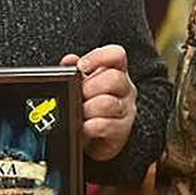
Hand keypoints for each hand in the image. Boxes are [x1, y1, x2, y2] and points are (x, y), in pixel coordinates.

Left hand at [60, 45, 136, 160]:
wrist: (94, 140)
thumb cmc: (88, 109)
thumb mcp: (80, 87)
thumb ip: (74, 72)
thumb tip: (70, 60)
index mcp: (116, 72)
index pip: (116, 55)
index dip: (99, 57)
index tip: (81, 67)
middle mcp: (125, 89)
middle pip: (114, 78)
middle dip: (89, 87)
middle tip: (78, 96)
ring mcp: (126, 110)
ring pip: (108, 103)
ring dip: (87, 108)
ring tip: (79, 113)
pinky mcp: (121, 131)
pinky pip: (106, 126)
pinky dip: (91, 126)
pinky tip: (84, 126)